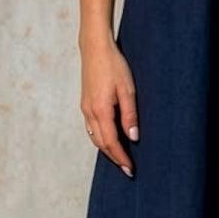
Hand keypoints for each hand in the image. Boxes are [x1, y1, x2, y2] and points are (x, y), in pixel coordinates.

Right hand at [80, 36, 138, 175]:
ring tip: (120, 157)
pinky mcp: (85, 103)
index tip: (130, 169)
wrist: (95, 48)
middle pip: (101, 143)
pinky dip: (101, 138)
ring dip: (107, 149)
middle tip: (127, 168)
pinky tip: (109, 139)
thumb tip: (133, 137)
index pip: (111, 142)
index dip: (120, 158)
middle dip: (114, 157)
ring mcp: (85, 108)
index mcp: (100, 110)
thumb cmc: (114, 65)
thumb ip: (130, 115)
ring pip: (95, 137)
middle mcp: (89, 112)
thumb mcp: (127, 89)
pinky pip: (91, 128)